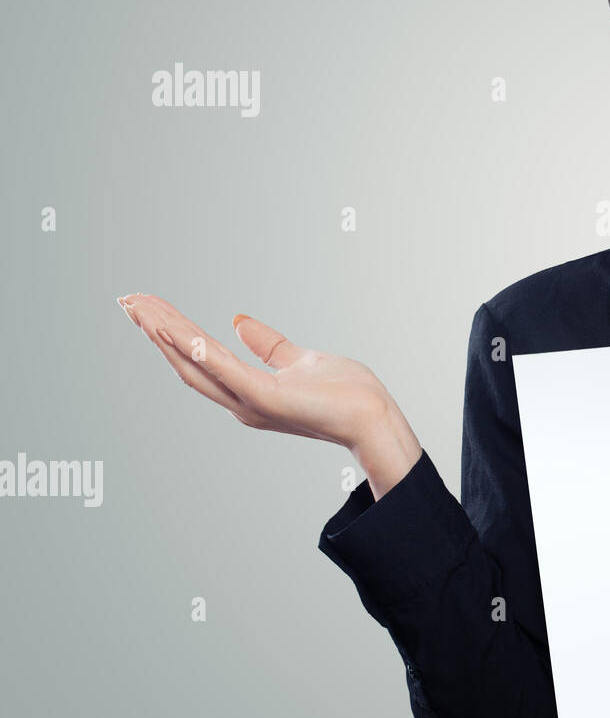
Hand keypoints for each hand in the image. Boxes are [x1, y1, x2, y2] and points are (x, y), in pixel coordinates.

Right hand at [116, 293, 421, 495]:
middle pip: (186, 362)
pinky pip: (225, 369)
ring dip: (166, 334)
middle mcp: (241, 401)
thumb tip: (238, 320)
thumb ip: (268, 344)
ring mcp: (251, 401)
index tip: (146, 305)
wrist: (374, 417)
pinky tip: (175, 328)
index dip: (170, 333)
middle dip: (155, 330)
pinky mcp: (266, 398)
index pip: (198, 357)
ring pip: (196, 364)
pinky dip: (197, 349)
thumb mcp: (299, 359)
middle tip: (127, 300)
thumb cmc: (345, 393)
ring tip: (139, 307)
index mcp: (247, 391)